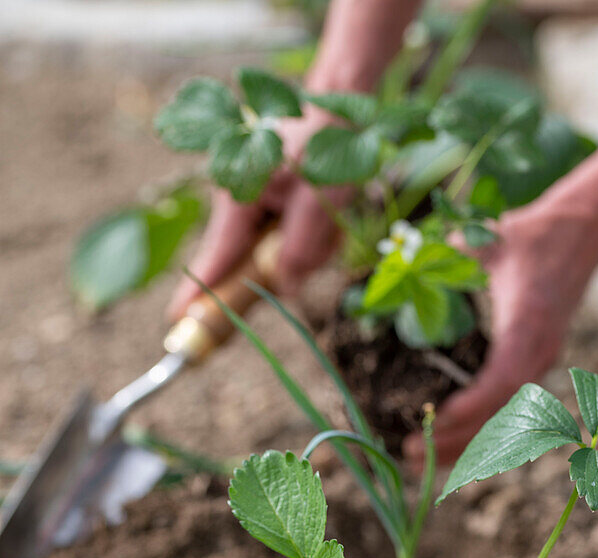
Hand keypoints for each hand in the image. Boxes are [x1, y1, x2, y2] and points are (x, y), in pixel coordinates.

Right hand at [168, 107, 344, 318]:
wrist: (334, 112)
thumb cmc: (325, 143)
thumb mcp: (320, 199)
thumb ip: (301, 246)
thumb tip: (285, 287)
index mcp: (239, 197)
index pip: (217, 255)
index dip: (199, 290)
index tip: (177, 319)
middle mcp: (239, 206)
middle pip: (250, 263)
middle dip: (286, 262)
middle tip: (321, 234)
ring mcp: (254, 212)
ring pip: (276, 258)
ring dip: (309, 248)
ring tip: (328, 217)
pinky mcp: (270, 215)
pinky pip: (289, 247)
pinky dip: (313, 239)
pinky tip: (325, 216)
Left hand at [403, 139, 597, 468]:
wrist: (582, 232)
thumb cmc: (534, 234)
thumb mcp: (489, 237)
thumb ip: (448, 254)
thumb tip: (405, 266)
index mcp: (529, 322)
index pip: (504, 376)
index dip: (473, 404)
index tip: (438, 418)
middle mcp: (538, 351)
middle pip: (501, 412)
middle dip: (456, 437)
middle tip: (410, 451)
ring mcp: (538, 361)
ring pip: (504, 418)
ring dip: (463, 443)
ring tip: (419, 459)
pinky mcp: (533, 364)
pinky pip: (506, 408)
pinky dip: (475, 428)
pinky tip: (445, 442)